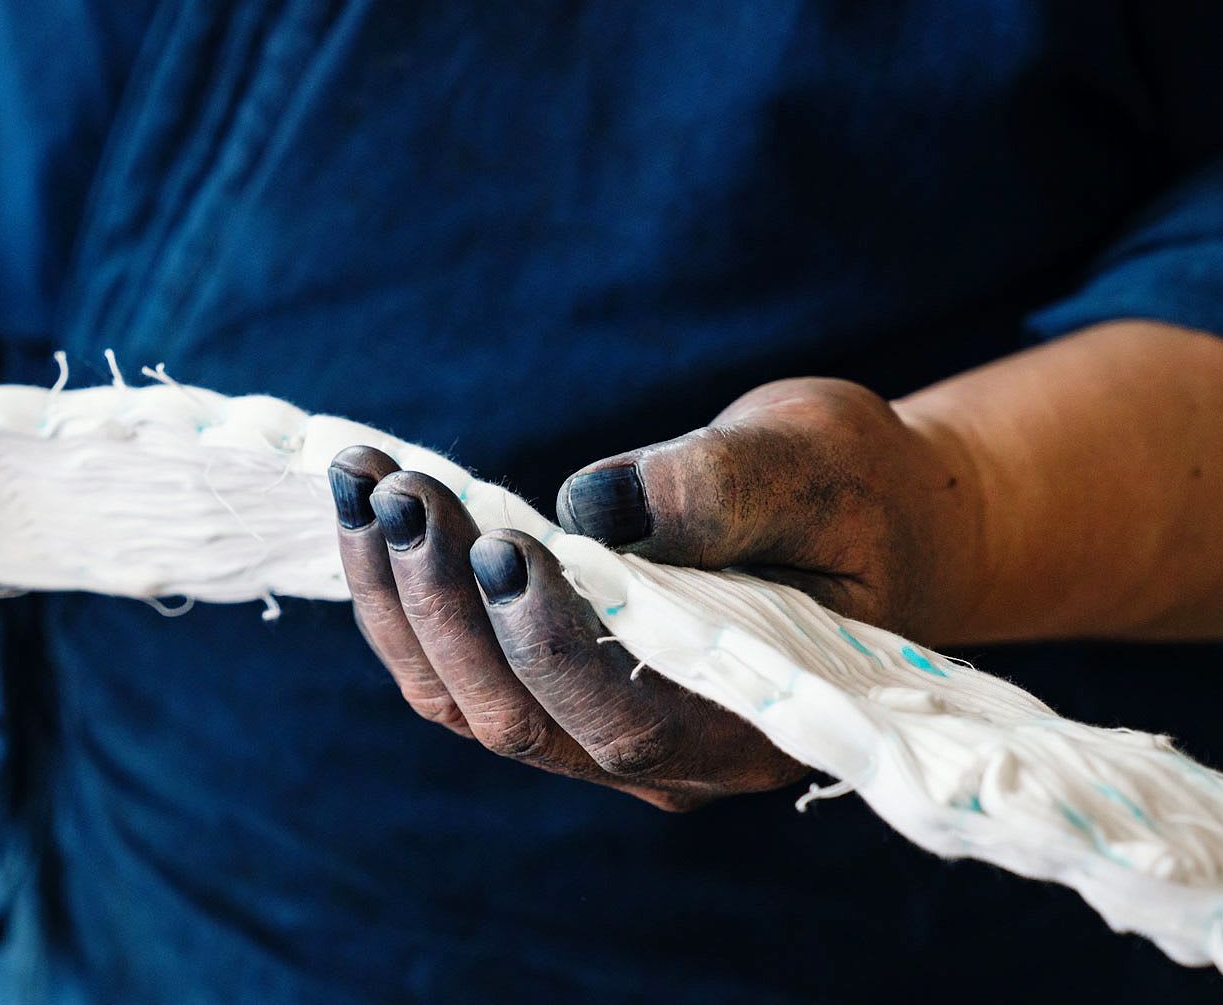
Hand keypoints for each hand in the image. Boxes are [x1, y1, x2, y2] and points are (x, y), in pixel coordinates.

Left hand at [330, 377, 982, 809]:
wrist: (859, 518)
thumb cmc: (853, 493)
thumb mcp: (814, 463)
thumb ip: (722, 489)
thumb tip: (596, 506)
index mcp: (749, 724)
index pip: (625, 722)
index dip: (550, 645)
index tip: (503, 543)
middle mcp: (662, 757)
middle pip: (516, 719)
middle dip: (443, 605)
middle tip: (403, 490)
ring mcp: (592, 730)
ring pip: (461, 699)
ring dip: (396, 593)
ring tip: (363, 478)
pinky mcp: (545, 685)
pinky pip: (448, 664)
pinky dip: (397, 588)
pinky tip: (368, 498)